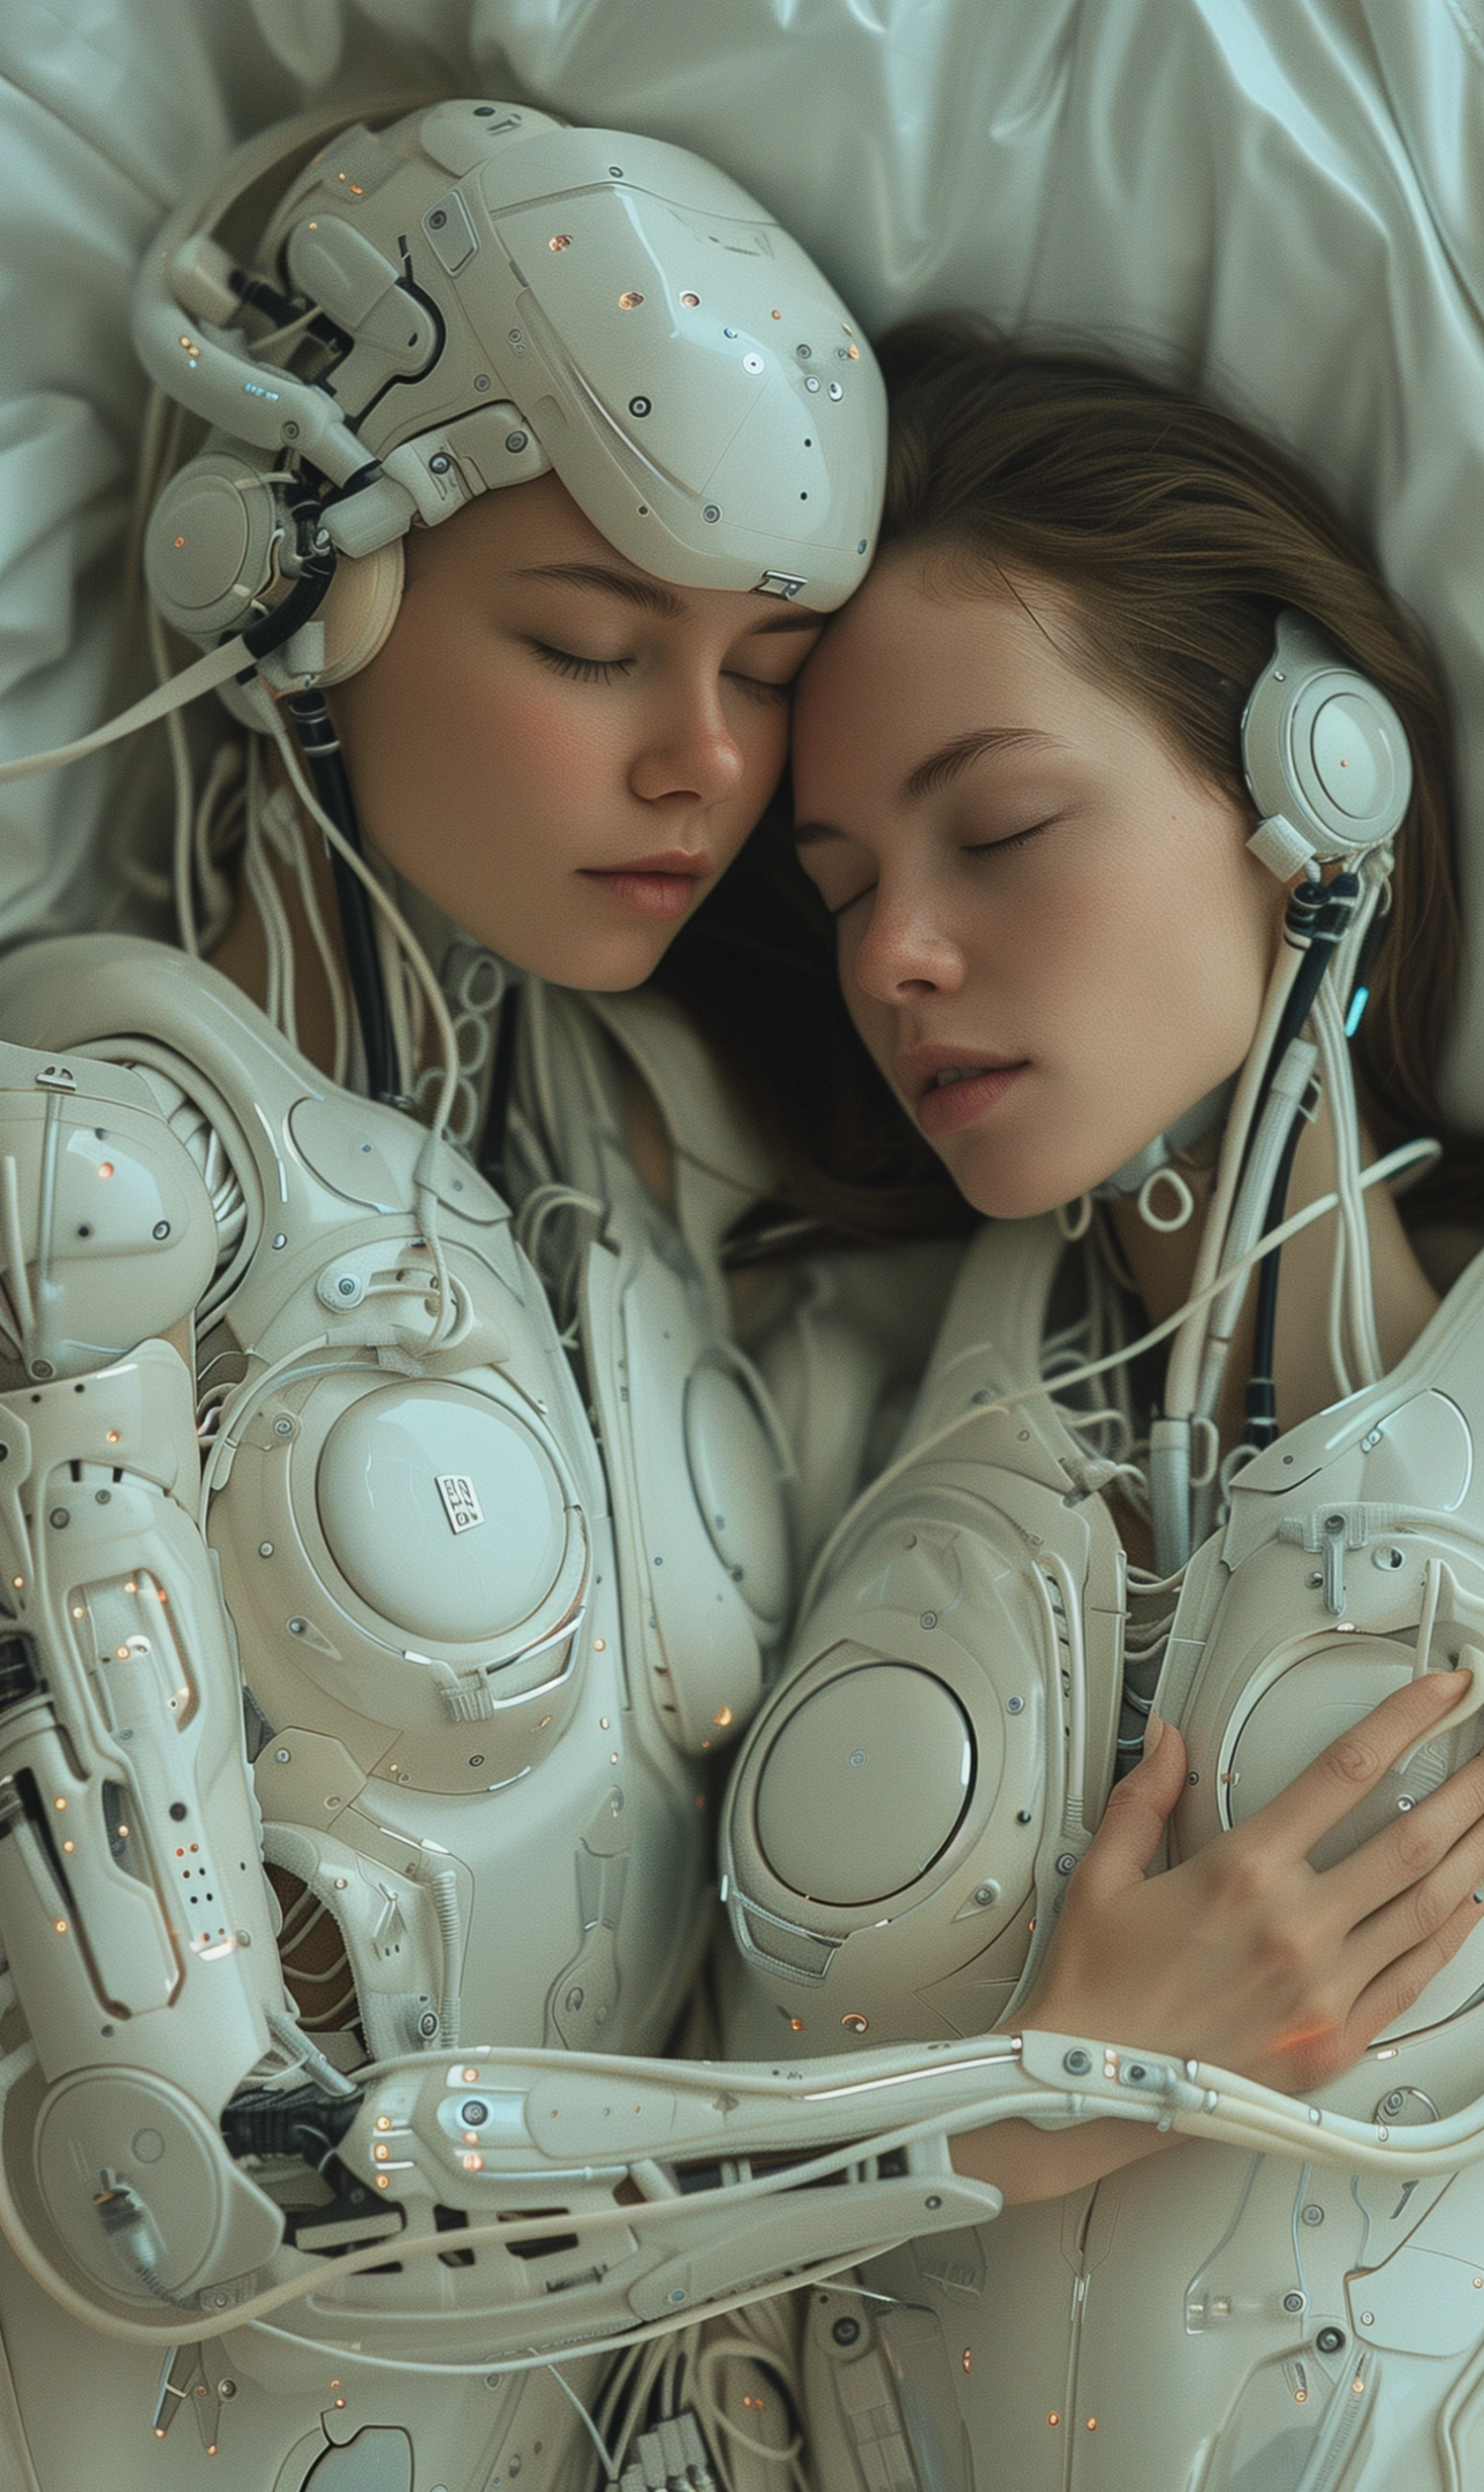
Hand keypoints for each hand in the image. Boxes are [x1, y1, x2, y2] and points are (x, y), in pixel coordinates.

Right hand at [1021, 1668, 1483, 2094]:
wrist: (1089, 2090)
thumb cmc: (1095, 1992)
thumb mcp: (1103, 1874)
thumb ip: (1145, 1797)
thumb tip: (1168, 1742)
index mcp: (1241, 1872)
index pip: (1346, 1770)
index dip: (1407, 1718)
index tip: (1443, 1693)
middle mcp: (1295, 1927)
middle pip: (1413, 1836)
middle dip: (1470, 1786)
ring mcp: (1324, 1989)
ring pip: (1429, 1905)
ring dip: (1476, 1850)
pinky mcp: (1335, 2043)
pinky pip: (1414, 1978)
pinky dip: (1452, 1934)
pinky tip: (1469, 1904)